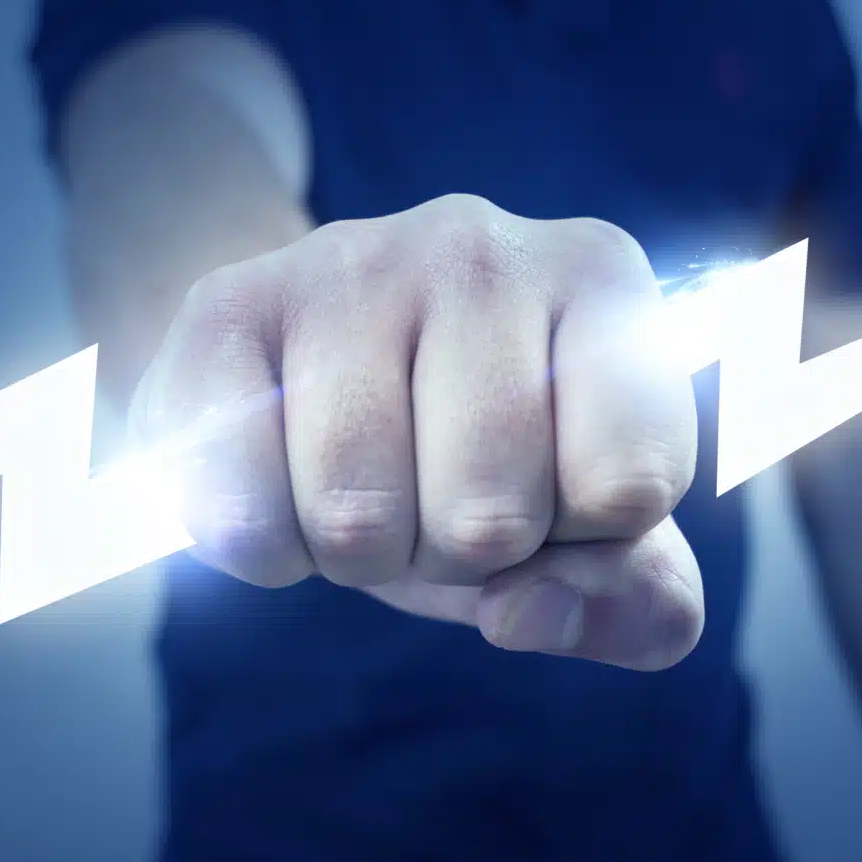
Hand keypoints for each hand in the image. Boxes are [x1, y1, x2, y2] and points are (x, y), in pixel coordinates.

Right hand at [130, 194, 703, 670]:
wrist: (299, 380)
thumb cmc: (469, 460)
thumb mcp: (582, 537)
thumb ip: (636, 600)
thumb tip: (527, 614)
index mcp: (601, 284)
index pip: (628, 488)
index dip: (577, 539)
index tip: (549, 493)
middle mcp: (482, 247)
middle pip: (490, 514)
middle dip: (455, 556)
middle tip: (431, 499)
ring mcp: (346, 263)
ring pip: (360, 515)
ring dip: (355, 556)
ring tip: (357, 491)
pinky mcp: (225, 306)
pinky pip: (242, 510)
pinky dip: (260, 548)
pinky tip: (274, 489)